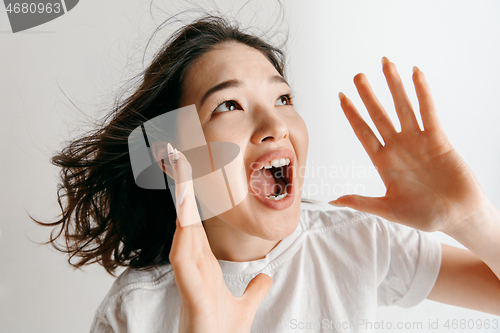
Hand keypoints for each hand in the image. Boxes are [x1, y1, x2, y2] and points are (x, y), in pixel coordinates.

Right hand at [166, 144, 271, 332]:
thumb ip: (254, 289)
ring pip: (181, 221)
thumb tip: (265, 277)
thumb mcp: (245, 304)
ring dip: (179, 193)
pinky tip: (183, 202)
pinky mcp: (186, 278)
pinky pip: (181, 245)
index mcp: (203, 260)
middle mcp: (192, 258)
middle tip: (174, 152)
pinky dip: (182, 222)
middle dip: (180, 183)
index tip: (190, 169)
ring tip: (177, 163)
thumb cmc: (222, 330)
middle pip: (184, 212)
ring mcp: (187, 266)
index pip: (196, 219)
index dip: (192, 194)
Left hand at [332, 57, 488, 233]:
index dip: (352, 114)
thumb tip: (334, 201)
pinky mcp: (438, 139)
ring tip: (385, 64)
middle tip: (358, 75)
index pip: (363, 132)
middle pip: (379, 115)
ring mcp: (417, 141)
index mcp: (383, 162)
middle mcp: (398, 147)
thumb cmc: (424, 216)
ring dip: (394, 86)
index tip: (341, 96)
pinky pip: (428, 111)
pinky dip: (422, 92)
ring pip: (402, 107)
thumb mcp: (388, 209)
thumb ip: (361, 202)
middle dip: (368, 95)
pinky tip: (416, 74)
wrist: (458, 217)